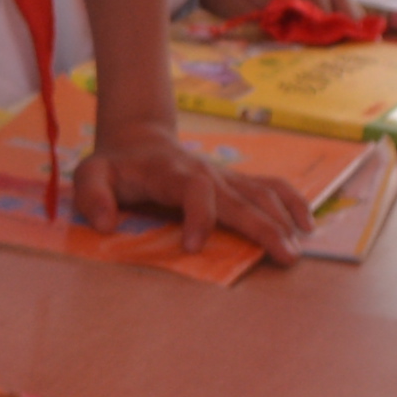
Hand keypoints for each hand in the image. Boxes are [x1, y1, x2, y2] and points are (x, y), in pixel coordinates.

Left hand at [67, 118, 303, 257]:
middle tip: (284, 256)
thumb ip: (92, 197)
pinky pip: (271, 187)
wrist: (138, 140)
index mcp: (172, 173)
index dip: (198, 217)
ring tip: (297, 250)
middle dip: (263, 226)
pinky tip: (306, 227)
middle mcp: (206, 173)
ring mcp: (225, 176)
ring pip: (262, 193)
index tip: (193, 247)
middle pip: (241, 197)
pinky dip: (292, 203)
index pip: (194, 191)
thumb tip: (106, 224)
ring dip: (283, 220)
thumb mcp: (90, 175)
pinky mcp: (235, 182)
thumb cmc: (115, 166)